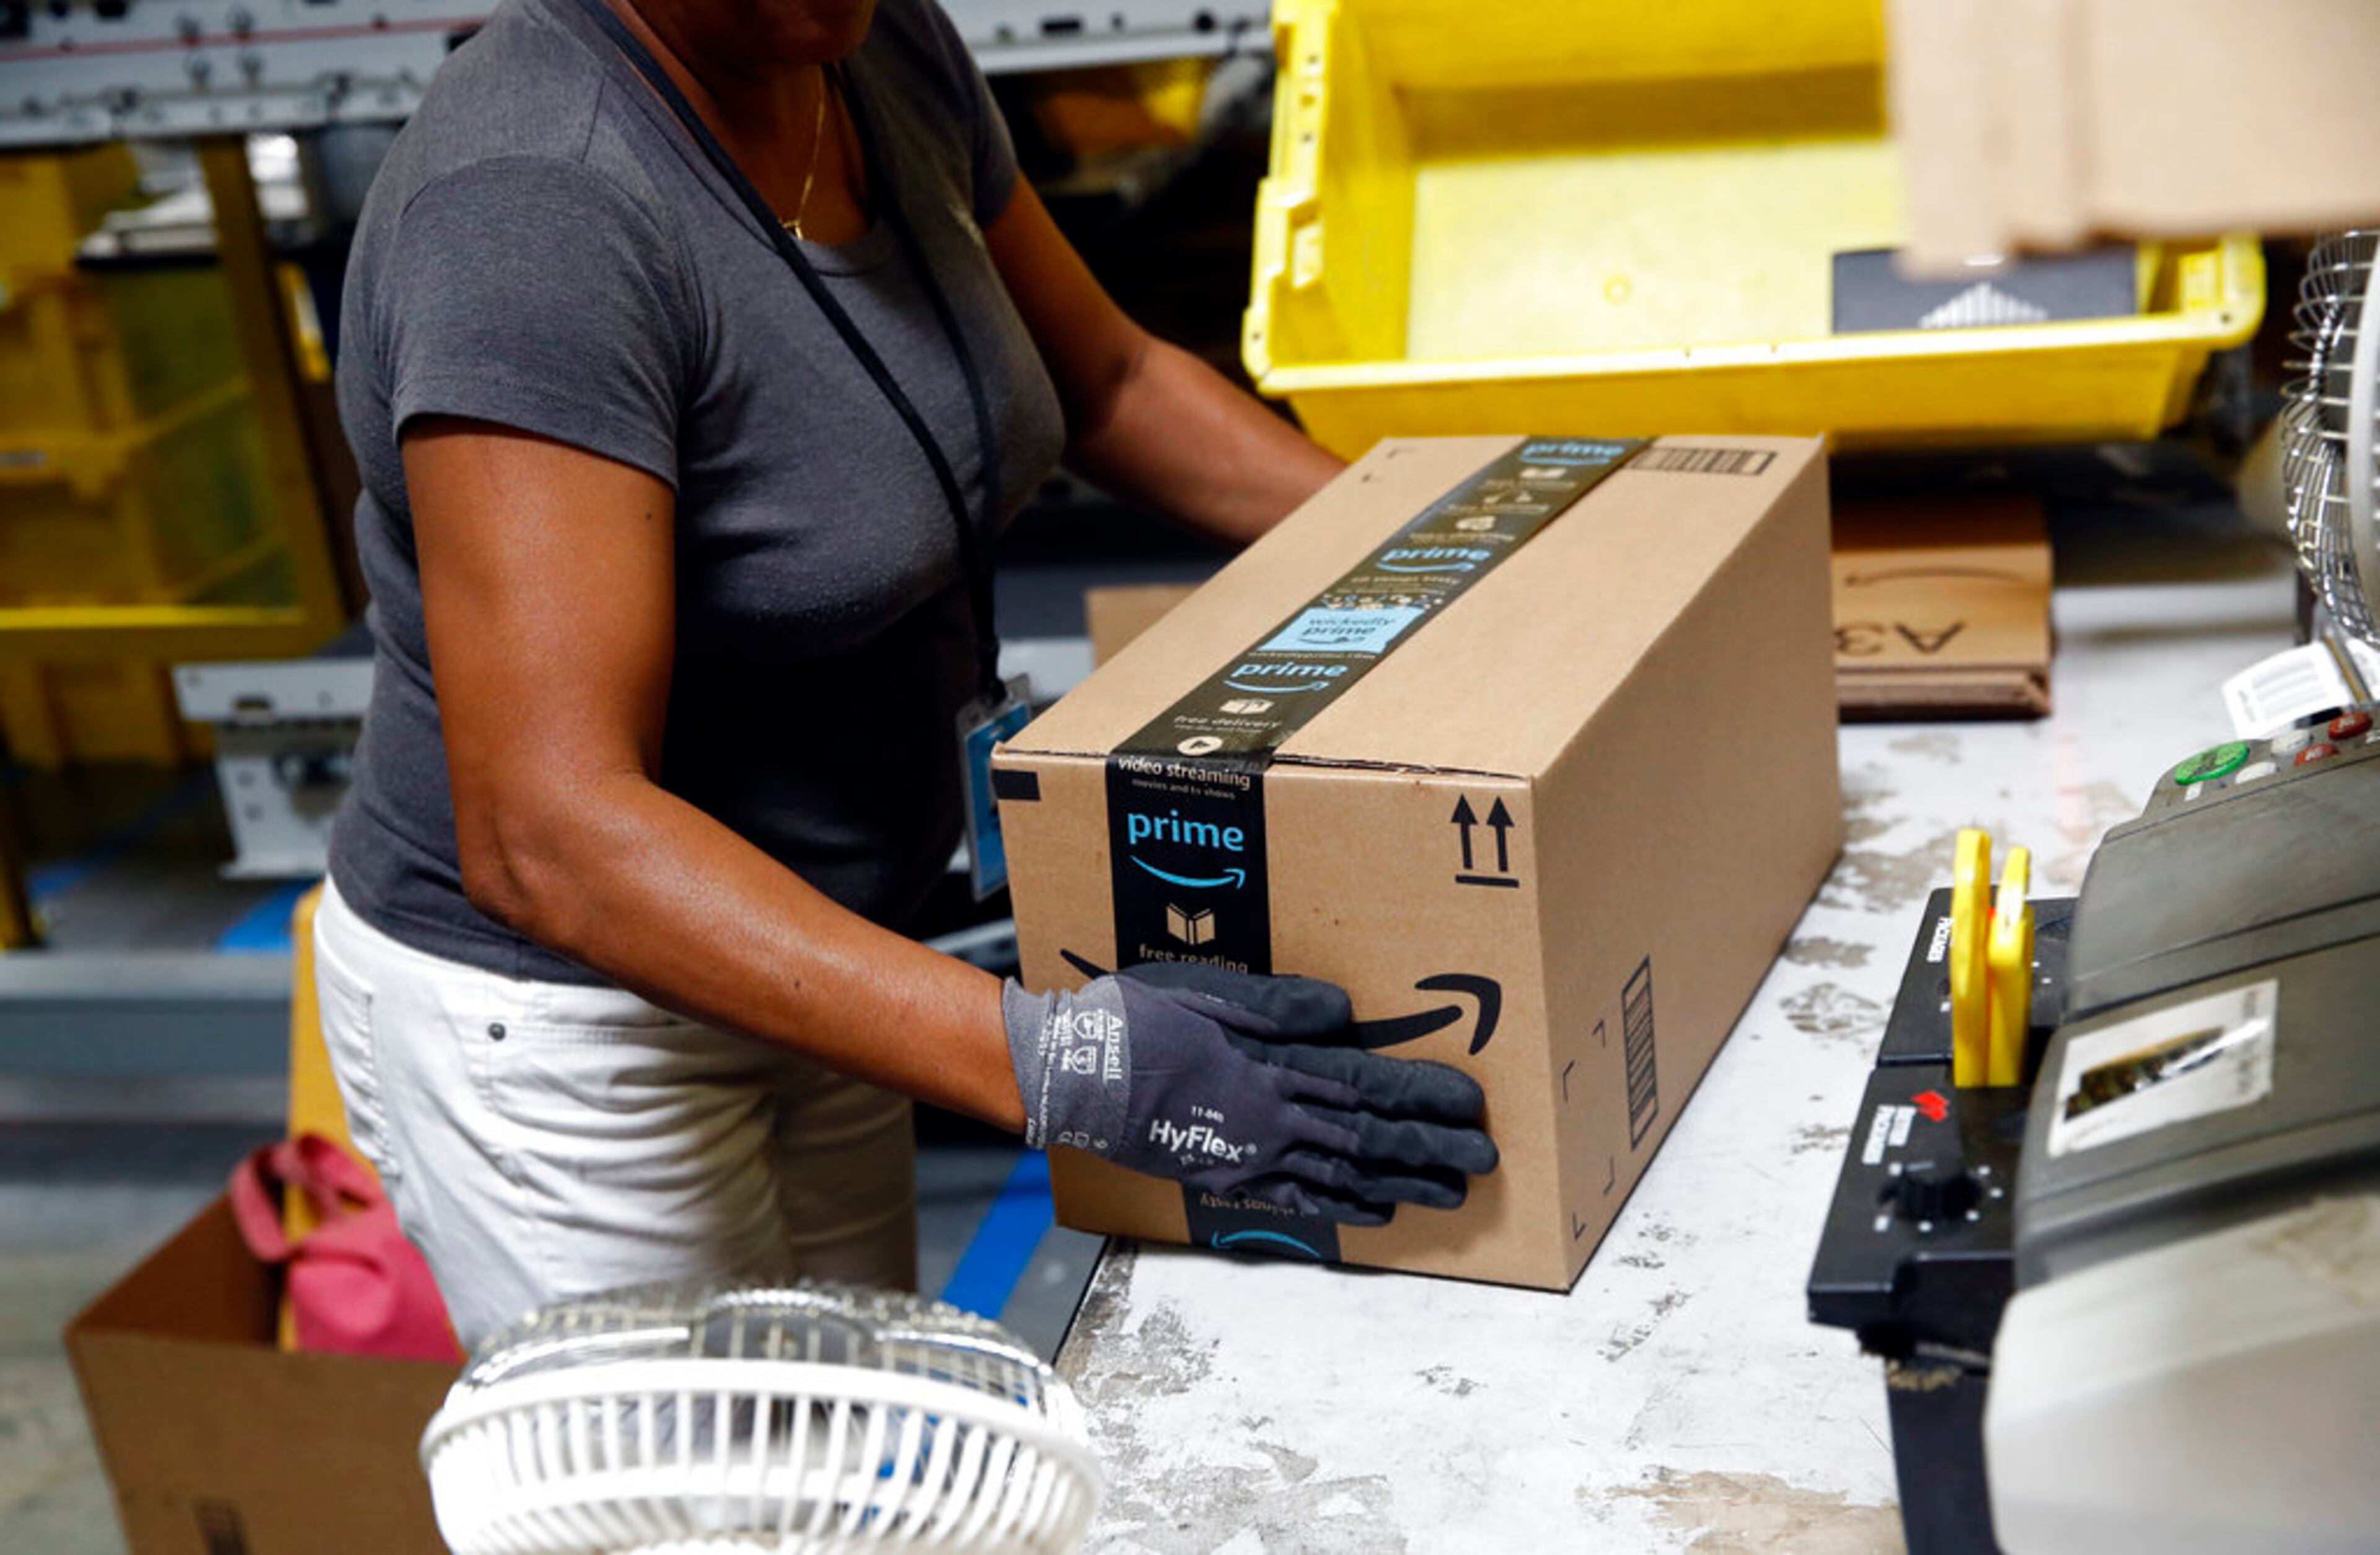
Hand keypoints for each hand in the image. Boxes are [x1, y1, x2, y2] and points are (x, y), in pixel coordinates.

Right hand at [1002, 962, 1497, 1225]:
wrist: (1073, 1075)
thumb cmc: (1135, 1020)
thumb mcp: (1207, 991)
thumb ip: (1280, 1003)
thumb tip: (1346, 1012)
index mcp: (1272, 1065)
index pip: (1368, 1084)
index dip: (1423, 1096)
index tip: (1471, 1105)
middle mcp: (1272, 1117)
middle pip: (1369, 1137)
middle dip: (1431, 1149)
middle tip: (1484, 1161)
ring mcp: (1251, 1153)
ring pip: (1343, 1173)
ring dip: (1400, 1183)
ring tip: (1448, 1195)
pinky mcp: (1228, 1175)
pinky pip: (1296, 1199)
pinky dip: (1341, 1208)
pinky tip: (1376, 1213)